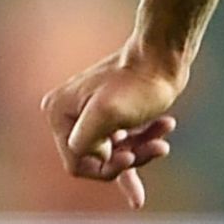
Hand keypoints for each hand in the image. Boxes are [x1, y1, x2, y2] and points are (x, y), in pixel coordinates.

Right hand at [40, 47, 185, 208]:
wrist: (164, 56)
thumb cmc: (138, 84)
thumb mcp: (106, 115)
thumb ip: (83, 142)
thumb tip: (85, 157)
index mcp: (59, 113)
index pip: (76, 163)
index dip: (105, 167)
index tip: (131, 157)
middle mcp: (68, 113)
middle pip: (97, 159)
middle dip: (128, 159)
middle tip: (158, 149)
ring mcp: (90, 113)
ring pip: (115, 151)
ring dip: (141, 150)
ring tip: (164, 143)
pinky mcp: (112, 112)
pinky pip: (125, 140)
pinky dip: (145, 141)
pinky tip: (165, 127)